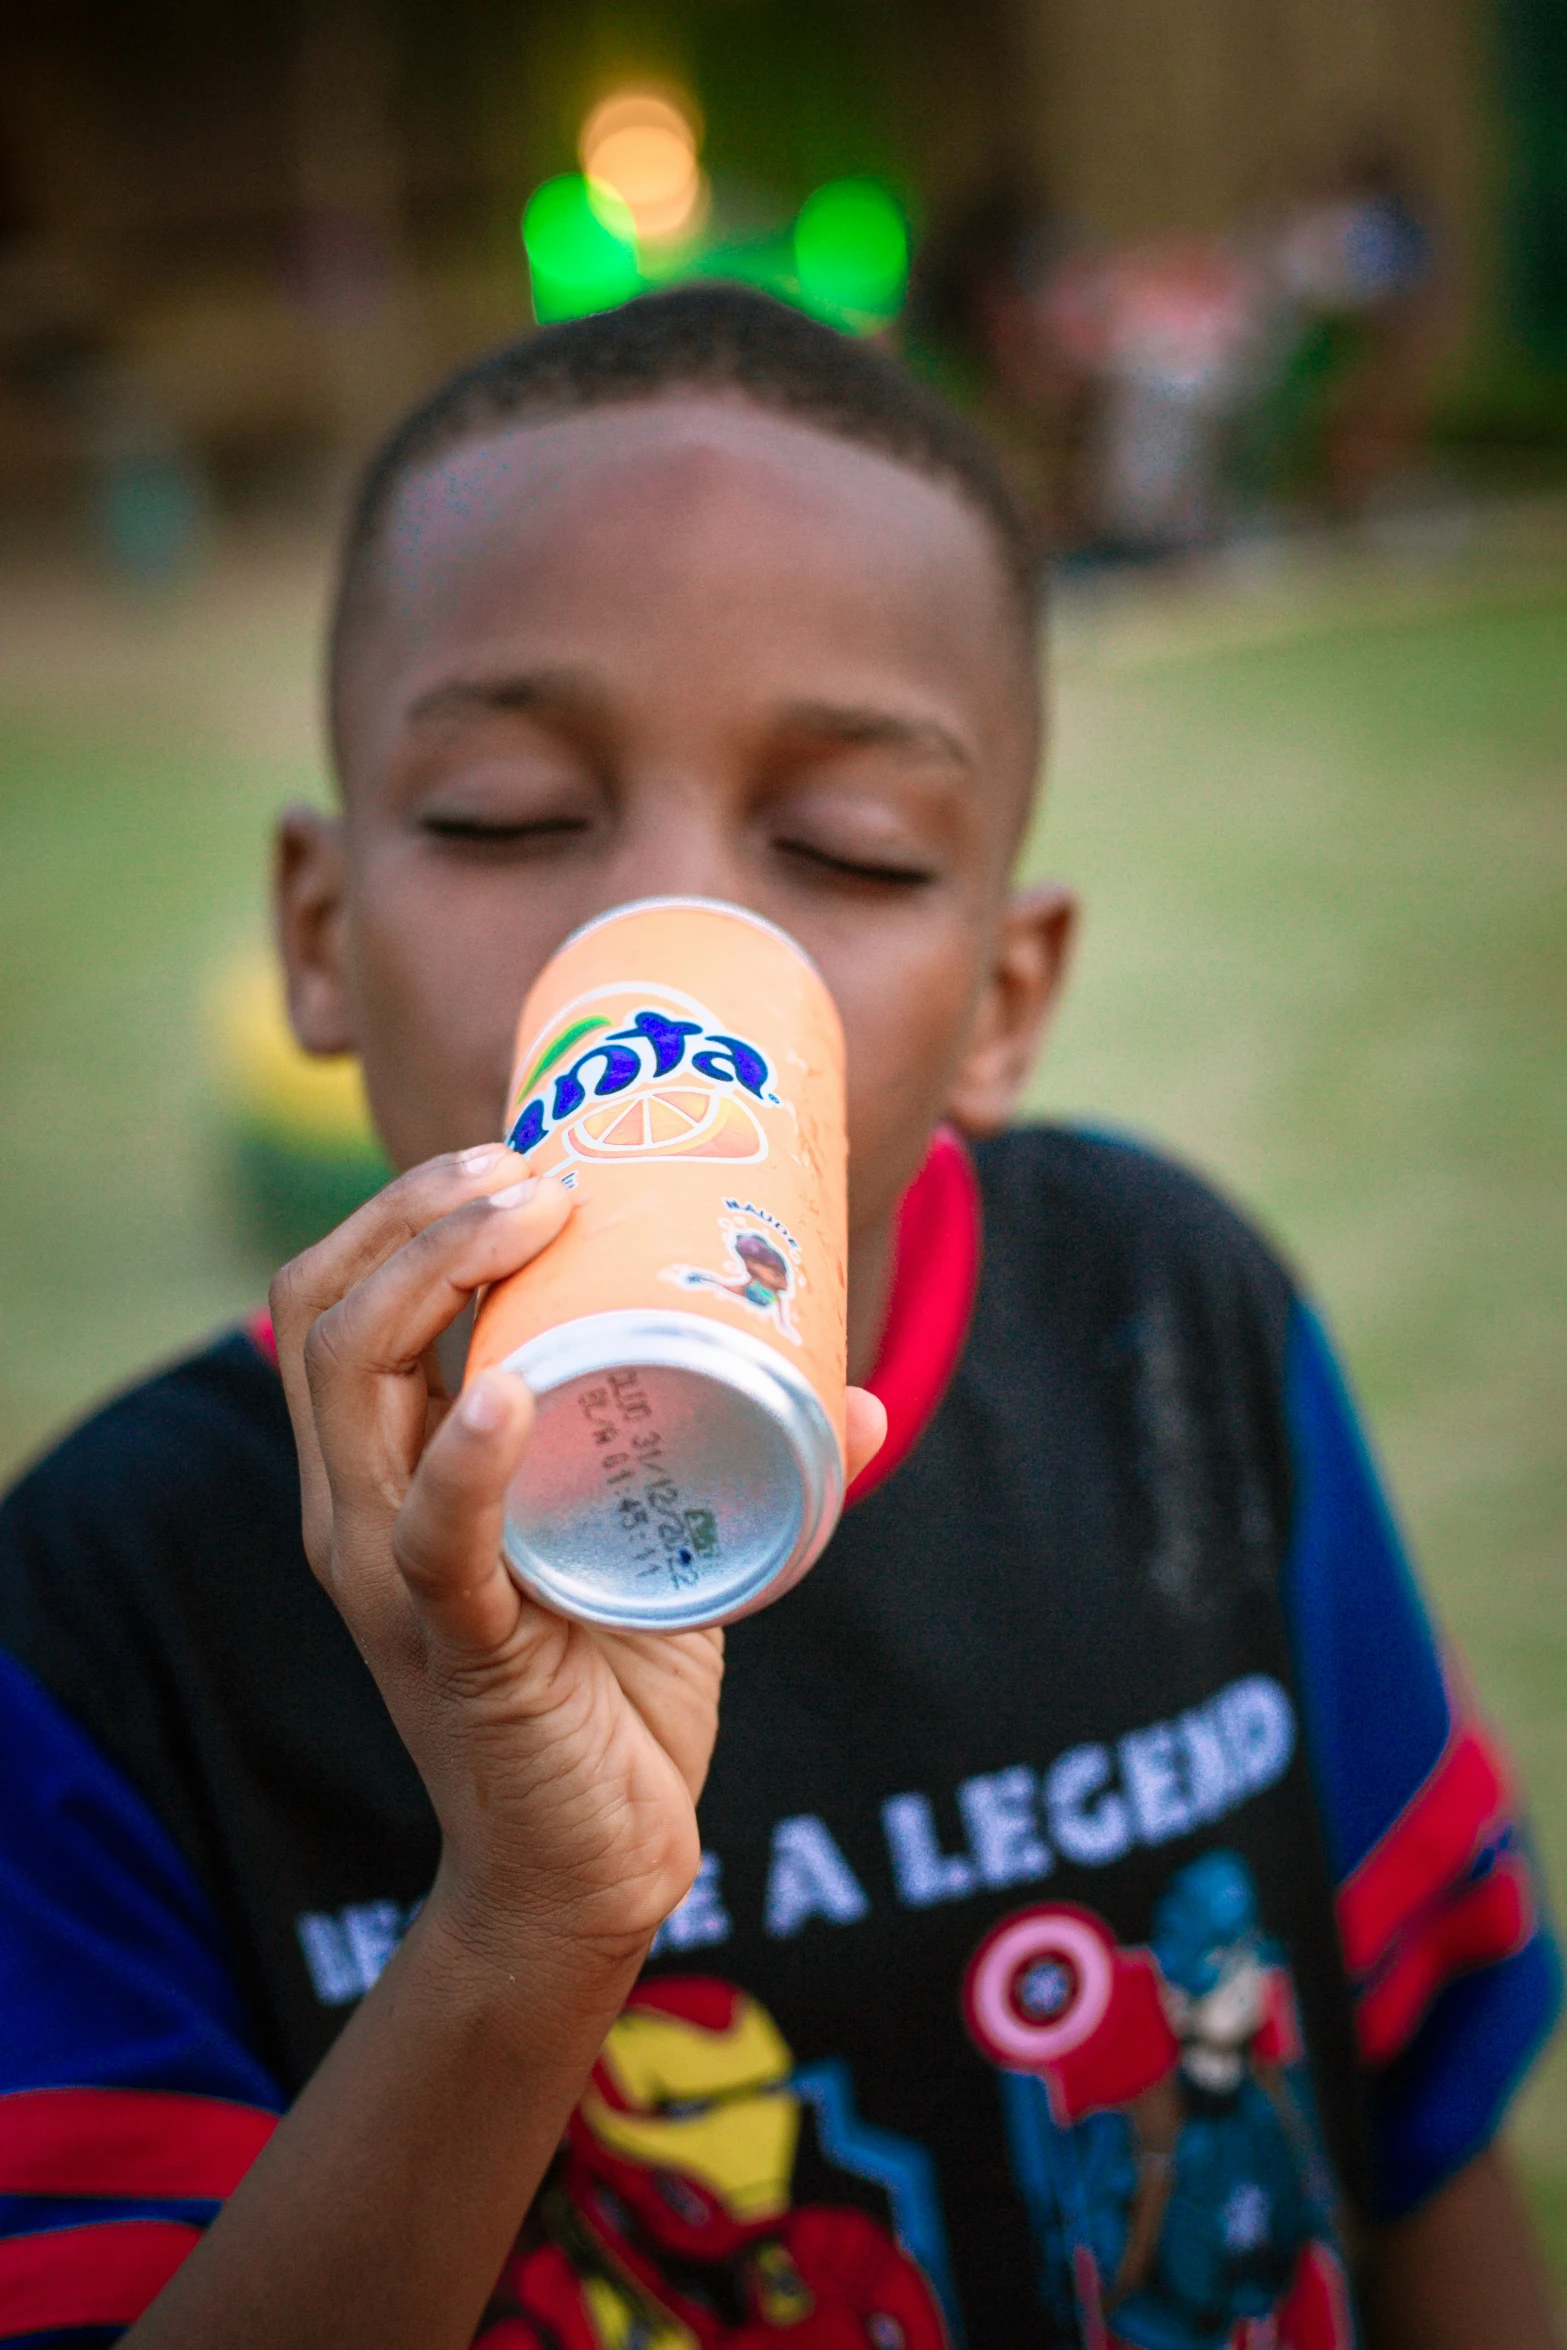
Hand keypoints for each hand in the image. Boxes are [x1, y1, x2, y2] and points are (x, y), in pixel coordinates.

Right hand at [269, 1149, 885, 2005]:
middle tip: (538, 1166)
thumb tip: (862, 1391)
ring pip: (352, 1386)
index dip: (406, 1207)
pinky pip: (433, 1542)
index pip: (334, 1300)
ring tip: (527, 1214)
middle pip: (326, 1311)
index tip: (525, 1150)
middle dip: (421, 1211)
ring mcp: (391, 1579)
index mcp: (383, 1469)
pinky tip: (499, 1391)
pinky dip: (463, 1458)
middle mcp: (356, 1509)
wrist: (592, 1866)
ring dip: (433, 1276)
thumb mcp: (654, 1542)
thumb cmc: (612, 1690)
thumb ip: (725, 1463)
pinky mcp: (455, 1650)